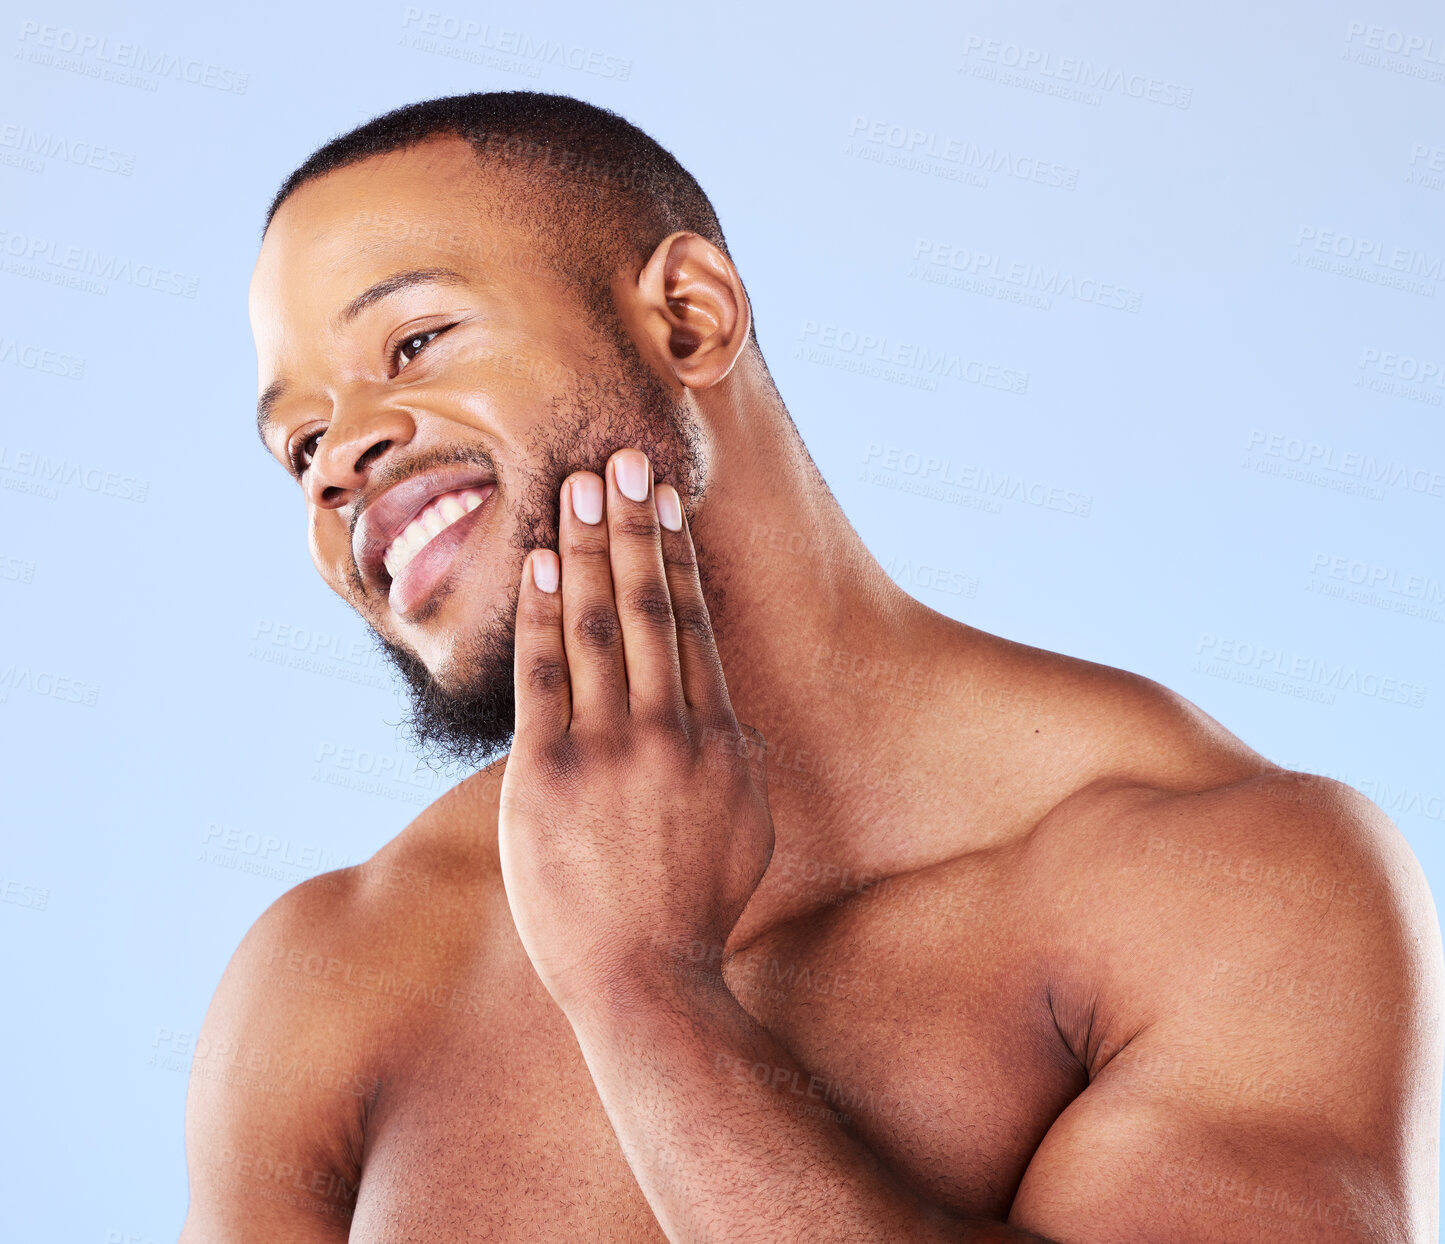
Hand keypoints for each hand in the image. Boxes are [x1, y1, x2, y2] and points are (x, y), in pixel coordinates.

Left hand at [497, 448, 773, 1016]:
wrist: (644, 979)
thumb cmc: (696, 907)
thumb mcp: (747, 828)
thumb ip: (739, 762)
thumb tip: (735, 718)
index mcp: (718, 738)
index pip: (694, 625)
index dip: (676, 555)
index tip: (666, 500)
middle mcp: (669, 732)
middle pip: (650, 608)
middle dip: (632, 528)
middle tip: (621, 461)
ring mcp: (609, 753)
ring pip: (599, 628)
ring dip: (588, 551)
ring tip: (578, 487)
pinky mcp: (549, 776)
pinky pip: (544, 679)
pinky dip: (544, 617)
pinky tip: (542, 565)